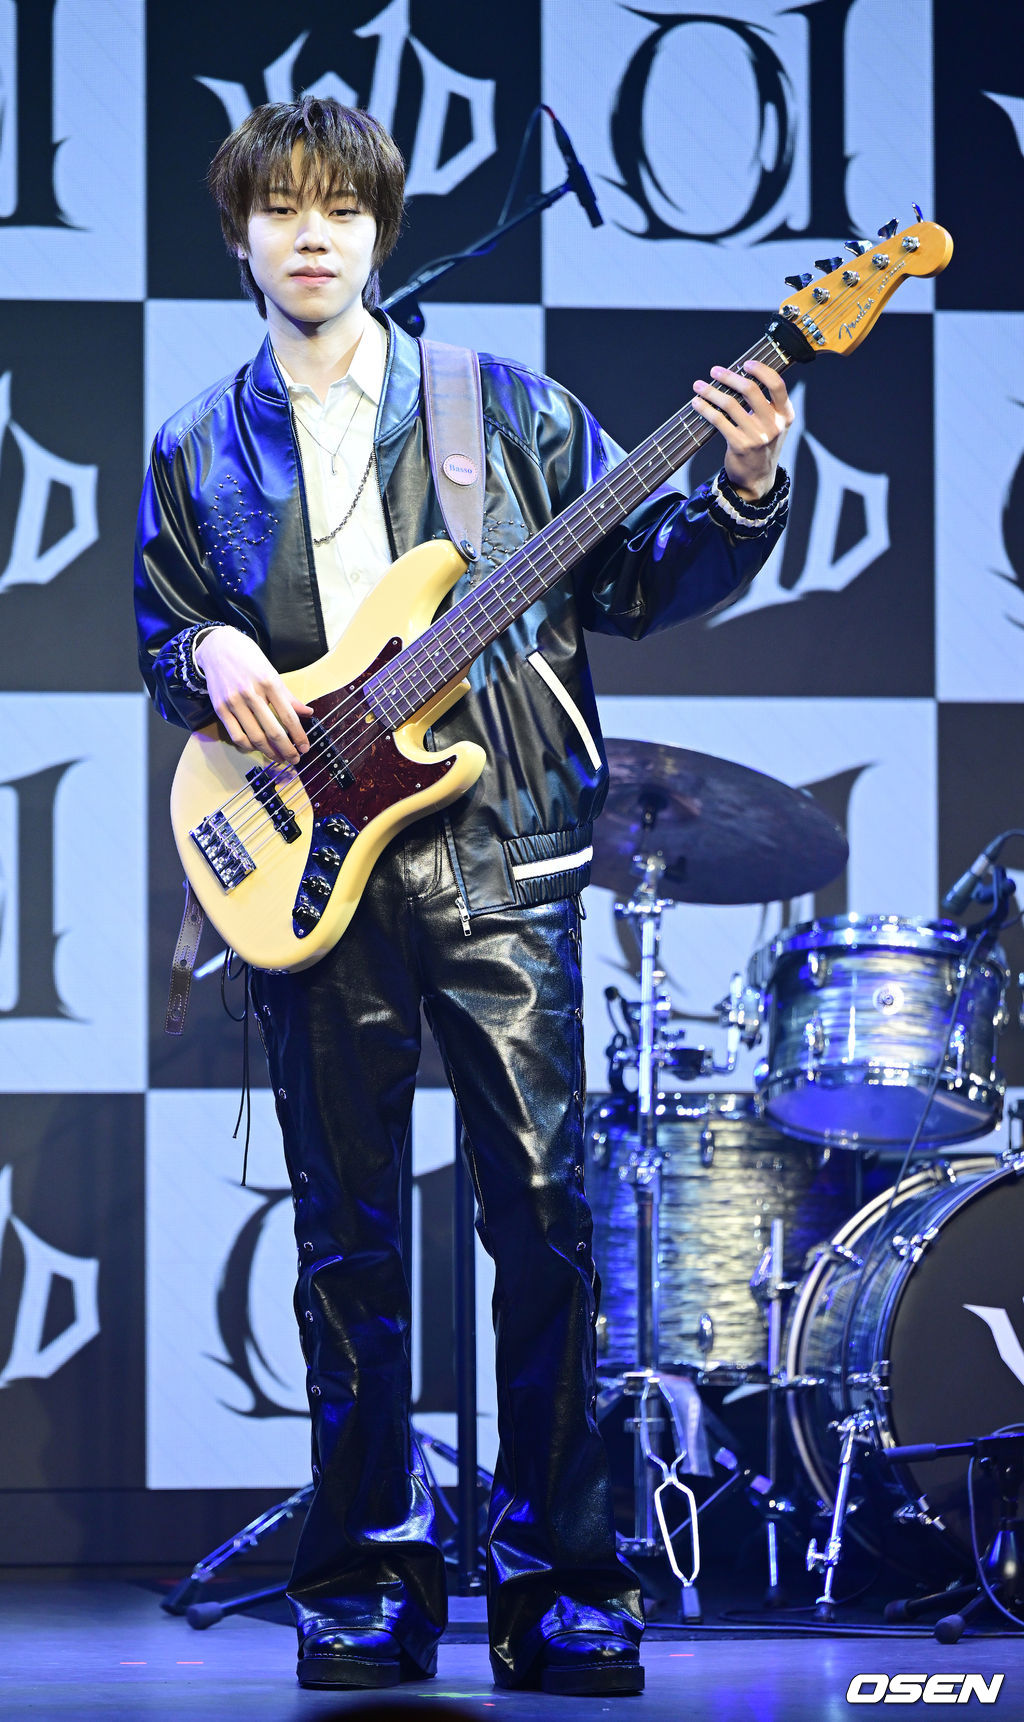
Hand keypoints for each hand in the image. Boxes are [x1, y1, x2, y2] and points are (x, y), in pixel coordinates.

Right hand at [194, 627, 311, 763]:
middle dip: (287, 750)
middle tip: (295, 759)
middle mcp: (251, 693)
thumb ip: (288, 696)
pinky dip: (248, 747)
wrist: (218, 646)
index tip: (304, 747)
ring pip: (254, 737)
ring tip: (278, 758)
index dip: (298, 736)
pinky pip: (236, 735)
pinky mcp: (220, 708)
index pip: (288, 716)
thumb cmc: (249, 659)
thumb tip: (308, 713)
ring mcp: (234, 702)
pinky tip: (256, 748)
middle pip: (272, 731)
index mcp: (269, 682)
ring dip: (269, 752)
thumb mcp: (272, 672)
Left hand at [690, 360, 793, 499]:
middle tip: (715, 371)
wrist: (757, 478)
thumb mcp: (774, 425)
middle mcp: (774, 424)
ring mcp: (757, 436)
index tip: (745, 364)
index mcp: (785, 414)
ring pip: (730, 404)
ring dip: (711, 392)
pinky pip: (719, 421)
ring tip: (699, 386)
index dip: (761, 370)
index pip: (777, 384)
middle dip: (729, 377)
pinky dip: (705, 409)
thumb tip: (738, 378)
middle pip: (750, 390)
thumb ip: (766, 404)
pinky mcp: (740, 445)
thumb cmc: (762, 446)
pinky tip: (697, 403)